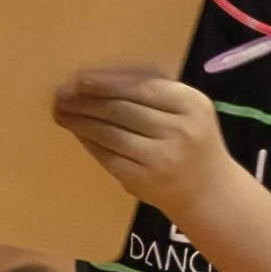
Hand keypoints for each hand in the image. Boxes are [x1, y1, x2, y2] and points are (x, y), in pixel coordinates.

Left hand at [54, 68, 230, 219]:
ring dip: (81, 121)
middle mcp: (179, 131)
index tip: (81, 79)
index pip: (141, 87)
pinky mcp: (143, 180)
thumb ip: (157, 93)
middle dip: (87, 100)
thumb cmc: (193, 141)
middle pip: (122, 109)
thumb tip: (103, 79)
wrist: (209, 192)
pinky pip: (108, 156)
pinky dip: (88, 141)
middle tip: (61, 94)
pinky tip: (77, 132)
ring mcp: (161, 158)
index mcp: (192, 104)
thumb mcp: (189, 110)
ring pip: (110, 133)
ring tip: (62, 111)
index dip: (107, 83)